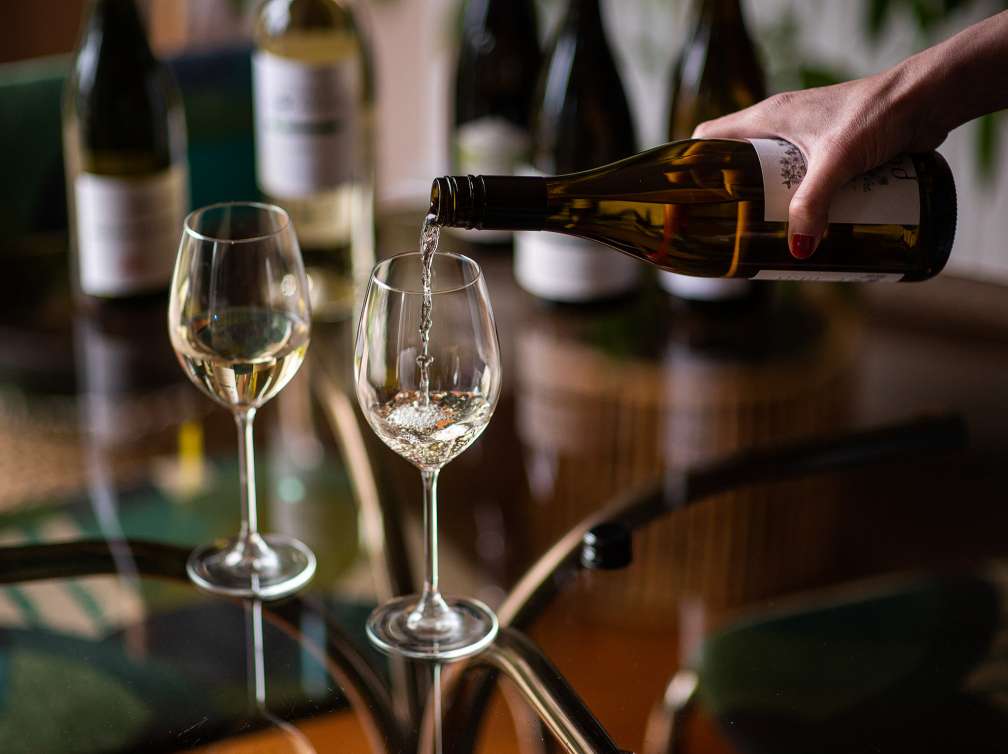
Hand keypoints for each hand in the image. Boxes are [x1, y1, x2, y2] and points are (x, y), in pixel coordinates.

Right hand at [693, 67, 948, 258]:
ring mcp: (808, 140)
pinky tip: (808, 229)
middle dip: (734, 200)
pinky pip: (805, 182)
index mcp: (768, 117)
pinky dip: (801, 205)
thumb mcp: (837, 160)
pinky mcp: (834, 153)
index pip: (710, 138)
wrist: (929, 99)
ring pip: (773, 177)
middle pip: (740, 165)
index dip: (692, 167)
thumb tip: (798, 251)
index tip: (687, 203)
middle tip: (730, 234)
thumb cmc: (879, 113)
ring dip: (770, 206)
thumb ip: (813, 203)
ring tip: (767, 239)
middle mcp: (782, 127)